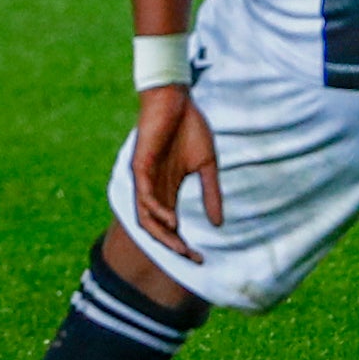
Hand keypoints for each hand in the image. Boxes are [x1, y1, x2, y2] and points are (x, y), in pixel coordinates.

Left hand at [129, 83, 221, 263]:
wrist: (176, 100)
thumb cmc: (190, 128)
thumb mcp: (207, 165)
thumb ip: (211, 193)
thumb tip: (218, 224)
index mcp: (168, 190)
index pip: (171, 227)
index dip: (182, 244)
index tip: (200, 259)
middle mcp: (153, 190)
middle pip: (156, 229)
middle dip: (172, 246)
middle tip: (191, 258)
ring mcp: (144, 180)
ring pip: (146, 218)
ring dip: (162, 235)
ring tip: (179, 246)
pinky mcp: (139, 167)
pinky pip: (144, 196)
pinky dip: (156, 211)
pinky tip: (171, 220)